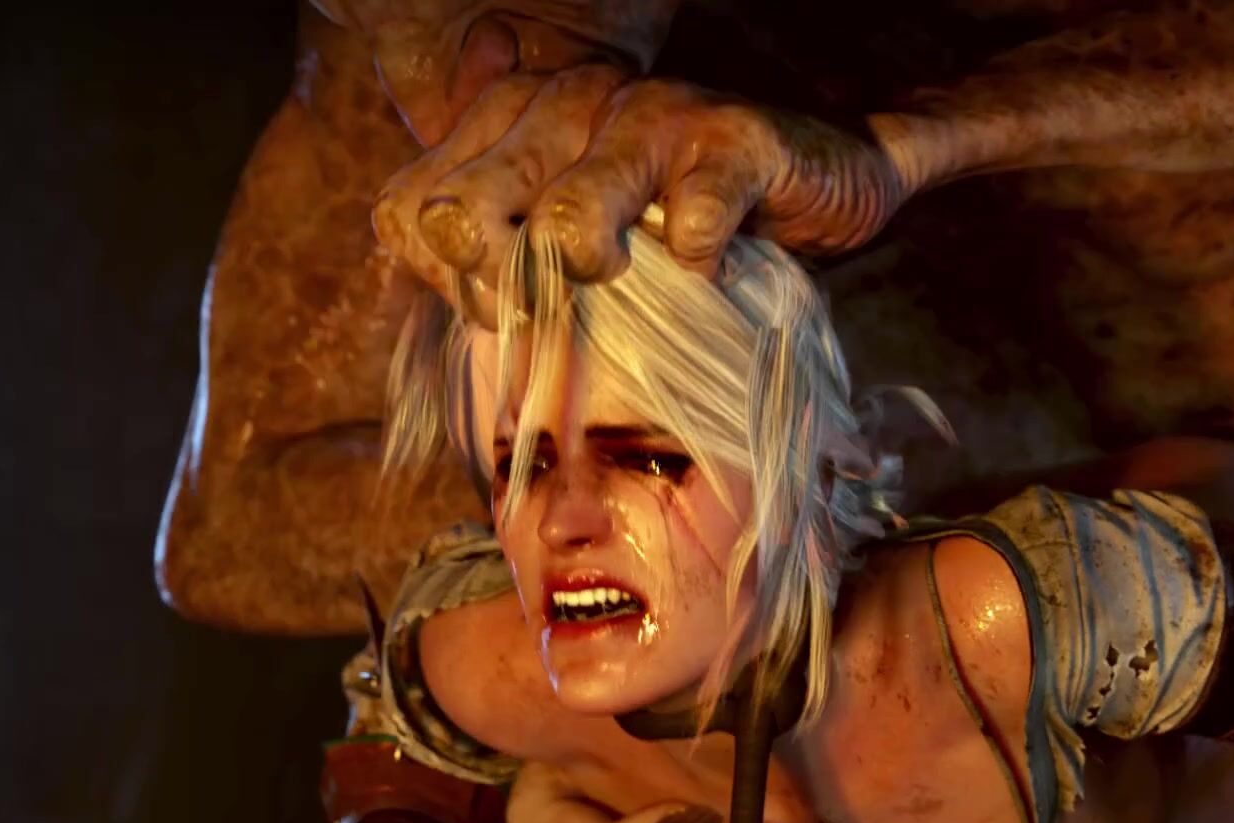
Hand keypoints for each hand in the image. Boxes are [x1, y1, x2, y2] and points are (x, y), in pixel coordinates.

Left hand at [374, 66, 908, 315]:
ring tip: (626, 283)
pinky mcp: (732, 141)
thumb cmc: (683, 214)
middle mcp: (571, 99)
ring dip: (591, 274)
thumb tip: (432, 276)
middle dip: (497, 290)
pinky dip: (697, 274)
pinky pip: (692, 224)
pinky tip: (708, 277)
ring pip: (568, 216)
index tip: (498, 311)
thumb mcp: (578, 223)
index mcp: (513, 114)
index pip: (413, 208)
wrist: (820, 180)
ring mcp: (652, 115)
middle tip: (551, 313)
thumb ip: (499, 241)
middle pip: (464, 212)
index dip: (442, 280)